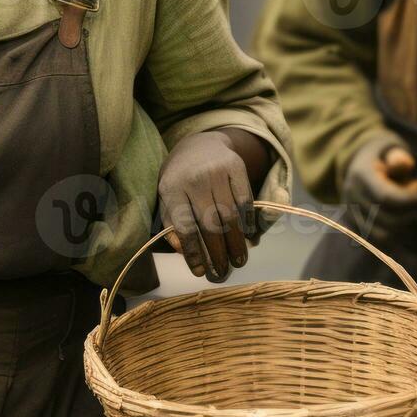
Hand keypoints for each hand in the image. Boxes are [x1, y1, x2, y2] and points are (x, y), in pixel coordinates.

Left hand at [157, 131, 254, 283]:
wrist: (200, 143)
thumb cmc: (180, 178)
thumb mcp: (167, 197)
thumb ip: (171, 224)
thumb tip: (183, 251)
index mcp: (172, 188)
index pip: (183, 226)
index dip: (193, 252)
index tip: (200, 272)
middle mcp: (195, 179)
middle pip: (210, 224)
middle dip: (218, 254)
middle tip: (223, 273)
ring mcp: (217, 171)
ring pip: (230, 216)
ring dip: (236, 243)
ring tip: (239, 261)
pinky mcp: (236, 167)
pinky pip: (245, 200)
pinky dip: (248, 222)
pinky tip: (248, 237)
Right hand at [342, 138, 416, 243]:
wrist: (360, 167)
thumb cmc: (384, 160)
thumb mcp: (392, 153)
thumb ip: (399, 159)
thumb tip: (404, 164)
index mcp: (361, 174)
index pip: (386, 197)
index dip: (408, 200)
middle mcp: (351, 194)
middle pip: (386, 218)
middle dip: (408, 213)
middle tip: (416, 200)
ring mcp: (349, 211)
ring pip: (382, 235)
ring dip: (401, 228)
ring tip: (408, 212)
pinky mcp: (352, 225)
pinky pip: (376, 241)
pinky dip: (393, 237)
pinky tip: (402, 223)